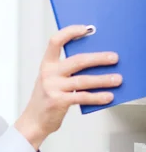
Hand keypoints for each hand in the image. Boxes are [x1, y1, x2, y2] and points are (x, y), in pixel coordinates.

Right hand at [14, 24, 121, 150]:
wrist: (34, 122)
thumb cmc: (47, 100)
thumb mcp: (53, 81)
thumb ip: (68, 71)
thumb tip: (96, 63)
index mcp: (47, 65)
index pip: (56, 41)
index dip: (70, 32)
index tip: (86, 29)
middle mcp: (48, 74)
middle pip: (77, 60)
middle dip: (99, 58)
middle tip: (114, 58)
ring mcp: (53, 88)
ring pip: (83, 80)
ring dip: (103, 80)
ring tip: (117, 79)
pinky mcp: (58, 101)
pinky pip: (82, 97)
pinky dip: (97, 97)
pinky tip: (107, 96)